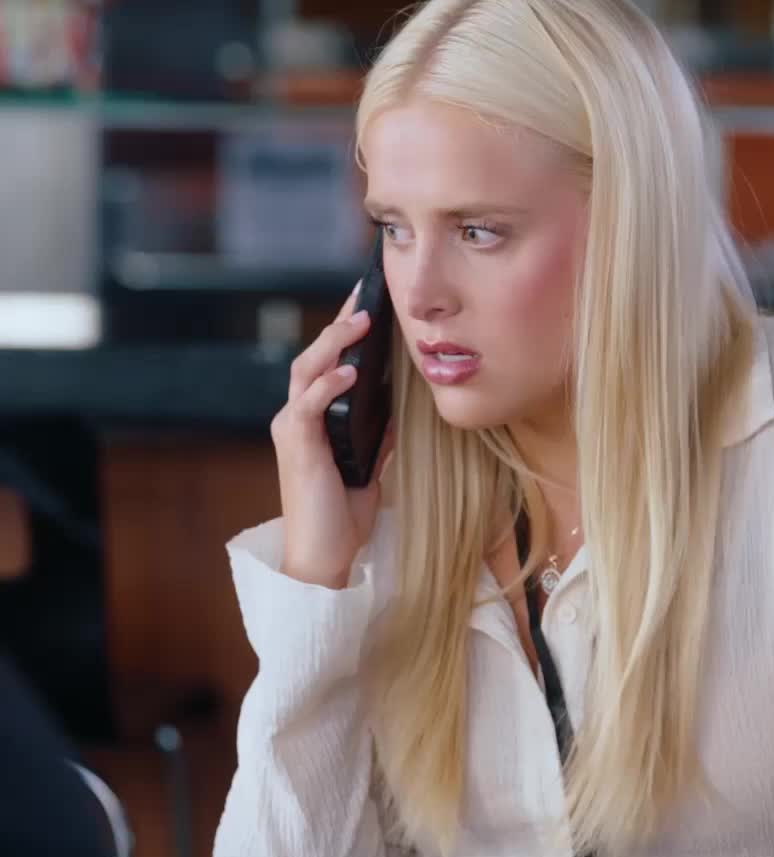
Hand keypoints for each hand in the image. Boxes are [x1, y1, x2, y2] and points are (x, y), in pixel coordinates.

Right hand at [271, 291, 392, 587]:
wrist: (323, 560)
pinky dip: (328, 385)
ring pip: (305, 372)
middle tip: (365, 296)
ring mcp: (293, 431)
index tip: (367, 305)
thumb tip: (396, 413)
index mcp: (313, 422)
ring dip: (333, 344)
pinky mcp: (298, 448)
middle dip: (338, 325)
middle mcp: (296, 419)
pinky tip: (349, 371)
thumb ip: (376, 440)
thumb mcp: (370, 470)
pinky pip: (308, 406)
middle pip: (313, 358)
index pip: (325, 366)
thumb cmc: (342, 519)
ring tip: (359, 321)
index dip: (343, 334)